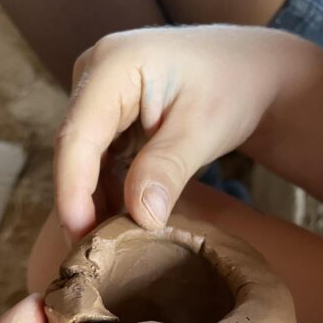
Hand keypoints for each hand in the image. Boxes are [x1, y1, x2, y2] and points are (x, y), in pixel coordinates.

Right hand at [54, 24, 291, 237]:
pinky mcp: (105, 117)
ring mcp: (97, 96)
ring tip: (111, 247)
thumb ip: (168, 169)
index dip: (72, 191)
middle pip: (73, 151)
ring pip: (81, 162)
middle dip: (80, 205)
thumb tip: (139, 218)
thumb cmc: (234, 86)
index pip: (78, 136)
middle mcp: (94, 74)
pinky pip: (95, 163)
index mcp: (114, 64)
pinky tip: (121, 223)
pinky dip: (106, 195)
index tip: (80, 237)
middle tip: (95, 258)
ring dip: (93, 204)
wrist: (250, 70)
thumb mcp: (205, 128)